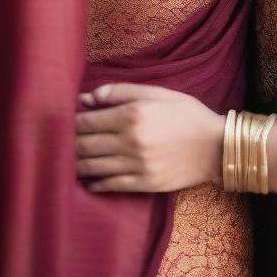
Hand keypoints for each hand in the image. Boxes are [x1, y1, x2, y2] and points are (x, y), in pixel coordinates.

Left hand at [75, 83, 224, 193]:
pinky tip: (88, 179)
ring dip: (76, 163)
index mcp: (133, 115)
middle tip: (60, 142)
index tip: (64, 121)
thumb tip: (87, 98)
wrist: (216, 145)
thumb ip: (120, 91)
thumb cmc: (187, 113)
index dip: (71, 122)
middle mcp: (131, 141)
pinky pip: (110, 185)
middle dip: (69, 143)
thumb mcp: (157, 93)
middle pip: (85, 145)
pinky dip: (94, 183)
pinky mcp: (144, 183)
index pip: (88, 121)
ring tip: (69, 159)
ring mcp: (137, 165)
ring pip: (93, 167)